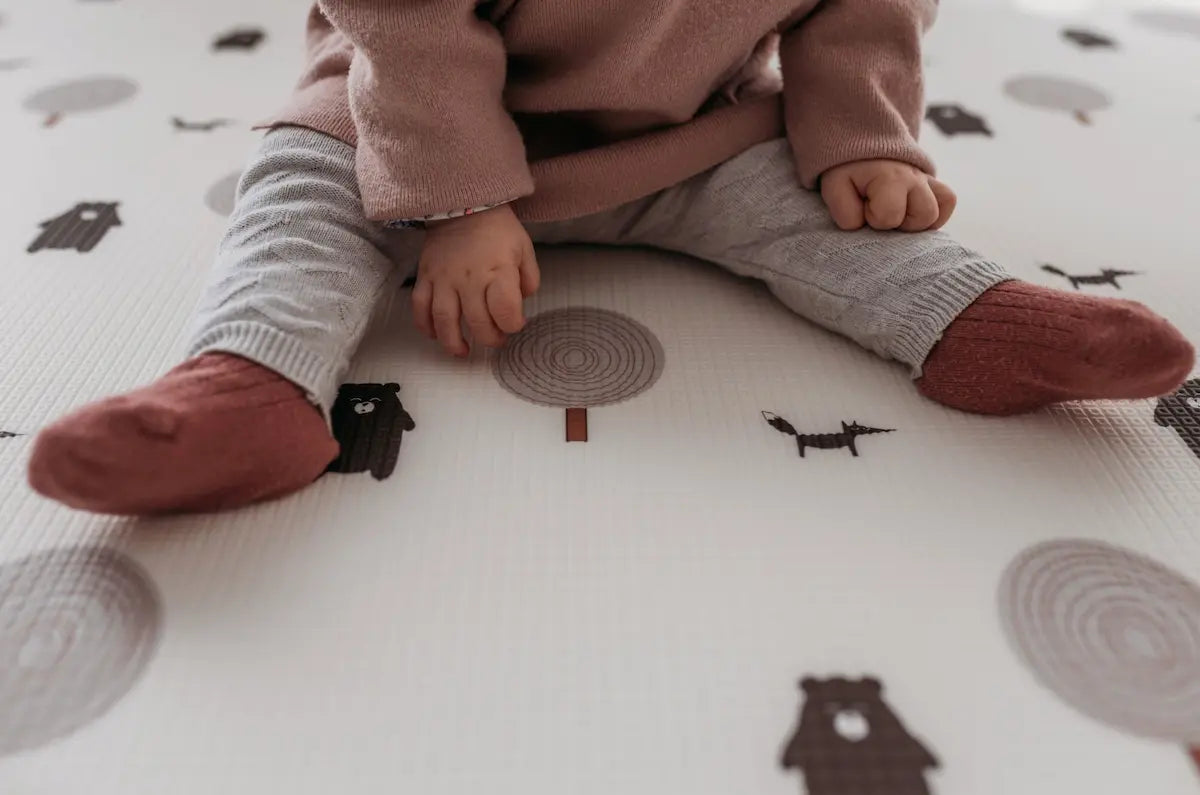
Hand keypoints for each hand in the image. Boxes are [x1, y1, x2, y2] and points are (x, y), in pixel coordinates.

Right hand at [412, 204, 539, 356]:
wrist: (462, 203)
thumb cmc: (497, 230)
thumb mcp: (524, 249)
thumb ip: (528, 280)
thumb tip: (521, 304)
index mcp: (498, 271)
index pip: (506, 310)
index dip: (513, 325)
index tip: (516, 323)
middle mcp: (470, 279)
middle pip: (477, 322)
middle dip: (490, 338)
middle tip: (495, 338)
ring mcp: (444, 279)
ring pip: (444, 320)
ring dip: (453, 343)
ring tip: (463, 351)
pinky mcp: (426, 276)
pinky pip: (419, 306)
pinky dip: (424, 325)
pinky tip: (435, 335)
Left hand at [820, 159, 955, 232]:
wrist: (858, 145)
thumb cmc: (846, 172)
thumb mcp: (834, 188)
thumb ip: (844, 211)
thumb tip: (863, 225)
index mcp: (890, 177)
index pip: (890, 216)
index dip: (872, 218)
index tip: (862, 205)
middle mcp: (915, 177)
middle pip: (924, 217)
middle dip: (898, 222)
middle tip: (879, 210)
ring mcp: (926, 179)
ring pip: (938, 213)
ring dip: (915, 221)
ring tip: (894, 211)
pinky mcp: (932, 182)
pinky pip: (947, 202)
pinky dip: (934, 214)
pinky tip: (911, 213)